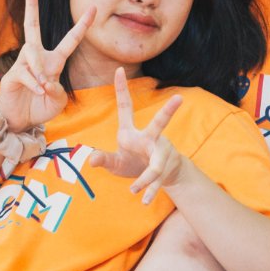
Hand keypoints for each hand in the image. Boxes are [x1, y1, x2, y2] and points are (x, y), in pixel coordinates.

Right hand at [0, 0, 91, 129]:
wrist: (21, 121)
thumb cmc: (41, 107)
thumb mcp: (58, 100)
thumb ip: (58, 91)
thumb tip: (46, 81)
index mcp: (54, 61)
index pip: (70, 39)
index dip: (82, 24)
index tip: (93, 7)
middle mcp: (37, 57)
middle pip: (32, 26)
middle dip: (31, 5)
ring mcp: (22, 64)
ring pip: (32, 54)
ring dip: (39, 70)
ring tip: (42, 88)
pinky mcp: (11, 75)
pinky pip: (25, 73)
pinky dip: (34, 84)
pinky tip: (38, 91)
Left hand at [90, 67, 187, 204]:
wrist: (157, 178)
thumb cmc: (132, 163)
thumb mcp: (115, 163)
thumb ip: (103, 159)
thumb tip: (90, 158)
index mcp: (132, 133)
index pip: (126, 107)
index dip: (121, 89)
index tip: (118, 69)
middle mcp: (150, 138)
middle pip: (160, 122)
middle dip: (169, 110)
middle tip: (179, 98)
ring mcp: (160, 152)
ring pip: (155, 164)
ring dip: (144, 179)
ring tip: (134, 191)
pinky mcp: (165, 168)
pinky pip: (158, 179)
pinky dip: (150, 191)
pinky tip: (144, 201)